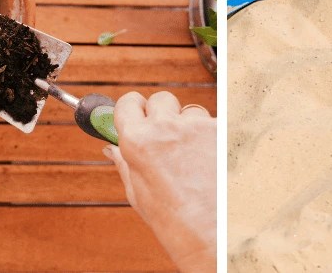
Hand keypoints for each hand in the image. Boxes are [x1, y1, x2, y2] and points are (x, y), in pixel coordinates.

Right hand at [105, 92, 215, 272]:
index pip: (129, 102)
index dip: (134, 108)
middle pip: (161, 99)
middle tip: (167, 137)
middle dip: (163, 113)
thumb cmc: (172, 218)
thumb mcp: (138, 192)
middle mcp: (165, 127)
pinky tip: (210, 161)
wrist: (211, 233)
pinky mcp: (221, 130)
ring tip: (193, 158)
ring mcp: (196, 126)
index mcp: (137, 140)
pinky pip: (213, 125)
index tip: (138, 114)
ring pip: (190, 112)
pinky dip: (211, 138)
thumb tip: (111, 148)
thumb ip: (125, 162)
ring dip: (190, 126)